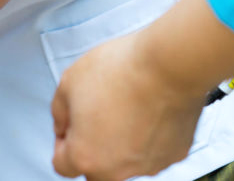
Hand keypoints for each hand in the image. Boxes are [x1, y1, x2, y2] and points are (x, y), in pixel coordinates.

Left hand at [51, 32, 204, 180]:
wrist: (167, 64)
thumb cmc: (120, 71)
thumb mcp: (67, 83)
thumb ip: (59, 113)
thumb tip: (64, 125)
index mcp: (86, 156)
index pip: (63, 165)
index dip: (61, 142)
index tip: (69, 127)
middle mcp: (117, 169)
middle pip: (95, 169)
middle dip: (91, 147)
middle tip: (95, 116)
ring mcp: (148, 165)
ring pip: (126, 161)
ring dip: (120, 141)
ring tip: (124, 105)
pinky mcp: (174, 154)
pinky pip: (153, 150)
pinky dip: (147, 135)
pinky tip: (146, 109)